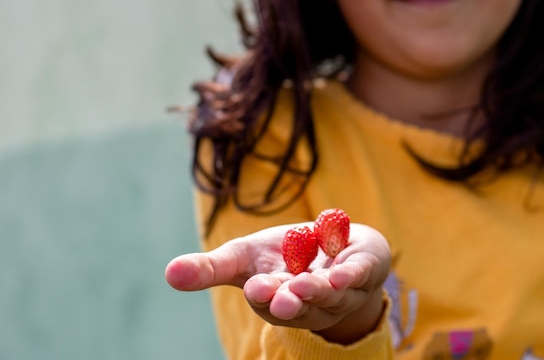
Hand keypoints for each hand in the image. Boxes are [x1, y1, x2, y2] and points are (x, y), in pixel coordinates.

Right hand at [165, 223, 391, 343]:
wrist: (337, 246)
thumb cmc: (286, 255)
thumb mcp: (244, 257)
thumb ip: (211, 268)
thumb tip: (169, 273)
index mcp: (278, 297)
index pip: (268, 301)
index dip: (263, 295)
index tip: (256, 287)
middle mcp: (310, 301)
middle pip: (300, 306)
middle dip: (290, 302)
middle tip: (280, 298)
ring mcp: (340, 290)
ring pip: (331, 296)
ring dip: (319, 290)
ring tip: (307, 284)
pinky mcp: (364, 269)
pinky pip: (360, 274)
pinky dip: (351, 273)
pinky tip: (342, 272)